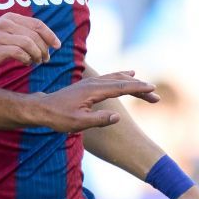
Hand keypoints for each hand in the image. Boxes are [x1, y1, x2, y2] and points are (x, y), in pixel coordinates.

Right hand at [0, 13, 57, 69]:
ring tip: (37, 62)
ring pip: (28, 43)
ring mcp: (0, 36)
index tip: (57, 45)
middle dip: (44, 48)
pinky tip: (26, 63)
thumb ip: (21, 31)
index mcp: (10, 17)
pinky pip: (19, 53)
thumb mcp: (4, 30)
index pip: (37, 24)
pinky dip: (26, 59)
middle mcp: (6, 24)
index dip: (50, 35)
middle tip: (46, 59)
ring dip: (37, 55)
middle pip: (35, 35)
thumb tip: (44, 41)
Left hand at [30, 73, 157, 133]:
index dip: (138, 88)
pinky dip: (122, 77)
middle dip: (140, 87)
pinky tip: (127, 75)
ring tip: (146, 87)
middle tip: (155, 95)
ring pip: (116, 79)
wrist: (42, 109)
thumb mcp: (78, 123)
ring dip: (132, 82)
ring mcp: (91, 82)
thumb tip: (117, 116)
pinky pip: (110, 78)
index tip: (152, 89)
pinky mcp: (88, 85)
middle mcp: (93, 83)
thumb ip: (98, 119)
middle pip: (122, 82)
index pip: (121, 87)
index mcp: (93, 91)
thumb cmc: (59, 118)